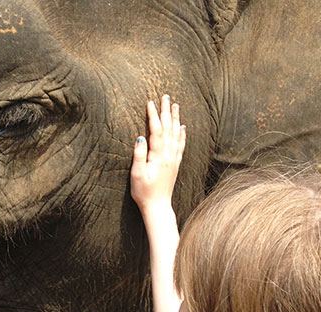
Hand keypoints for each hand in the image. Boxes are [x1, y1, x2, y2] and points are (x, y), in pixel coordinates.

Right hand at [130, 95, 186, 212]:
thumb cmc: (144, 192)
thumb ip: (139, 155)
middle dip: (166, 111)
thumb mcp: (137, 174)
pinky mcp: (175, 164)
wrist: (158, 206)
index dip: (153, 115)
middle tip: (166, 96)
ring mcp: (174, 159)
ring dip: (175, 119)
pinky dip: (182, 134)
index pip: (156, 130)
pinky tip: (183, 126)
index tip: (150, 102)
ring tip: (175, 105)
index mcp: (158, 156)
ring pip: (176, 134)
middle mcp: (169, 155)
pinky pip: (181, 145)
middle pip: (168, 128)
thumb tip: (140, 136)